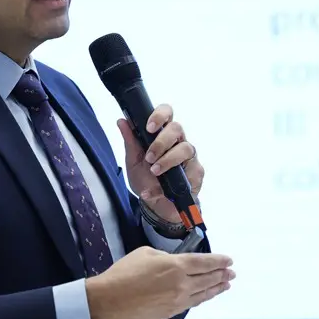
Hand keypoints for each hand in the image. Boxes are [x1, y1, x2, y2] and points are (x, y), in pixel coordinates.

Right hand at [85, 246, 233, 318]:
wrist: (109, 301)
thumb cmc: (123, 274)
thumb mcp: (145, 254)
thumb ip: (165, 257)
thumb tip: (173, 263)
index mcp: (175, 266)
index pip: (204, 262)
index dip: (218, 261)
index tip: (229, 260)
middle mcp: (181, 284)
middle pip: (208, 279)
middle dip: (222, 274)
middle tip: (232, 273)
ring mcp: (177, 301)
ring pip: (203, 294)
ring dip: (216, 288)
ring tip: (226, 284)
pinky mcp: (170, 314)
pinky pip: (191, 304)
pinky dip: (202, 298)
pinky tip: (205, 296)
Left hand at [117, 104, 203, 222]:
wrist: (156, 205)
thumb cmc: (147, 179)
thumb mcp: (133, 161)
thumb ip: (130, 141)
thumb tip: (122, 121)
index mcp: (163, 135)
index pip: (167, 114)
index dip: (160, 115)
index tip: (149, 127)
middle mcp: (178, 142)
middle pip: (177, 128)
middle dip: (161, 141)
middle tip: (149, 157)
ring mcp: (189, 157)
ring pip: (186, 148)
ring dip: (168, 160)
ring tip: (155, 171)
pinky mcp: (197, 172)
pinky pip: (188, 173)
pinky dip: (170, 183)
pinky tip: (156, 191)